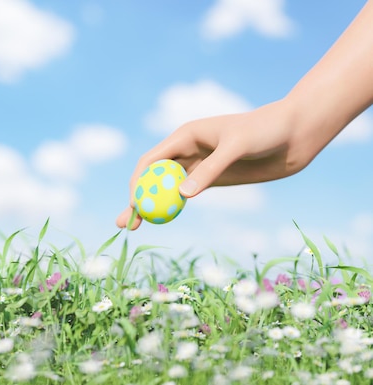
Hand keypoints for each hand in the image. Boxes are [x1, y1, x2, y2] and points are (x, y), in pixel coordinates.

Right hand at [116, 99, 320, 229]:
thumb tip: (182, 195)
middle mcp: (187, 150)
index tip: (133, 204)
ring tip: (133, 228)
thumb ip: (211, 170)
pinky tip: (162, 220)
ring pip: (165, 189)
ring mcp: (198, 166)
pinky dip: (171, 208)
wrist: (293, 134)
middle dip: (136, 200)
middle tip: (124, 223)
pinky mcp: (211, 178)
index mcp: (186, 135)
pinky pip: (183, 195)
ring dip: (150, 208)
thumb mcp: (237, 146)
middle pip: (152, 178)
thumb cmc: (266, 131)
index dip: (138, 183)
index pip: (151, 161)